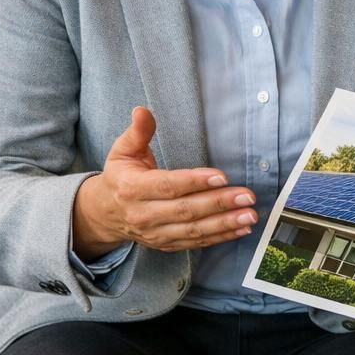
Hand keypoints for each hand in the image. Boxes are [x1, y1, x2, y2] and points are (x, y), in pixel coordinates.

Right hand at [72, 106, 257, 257]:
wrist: (105, 213)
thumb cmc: (120, 177)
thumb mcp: (123, 151)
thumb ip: (137, 132)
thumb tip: (142, 111)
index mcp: (132, 188)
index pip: (167, 186)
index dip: (195, 182)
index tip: (221, 176)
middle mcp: (143, 214)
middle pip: (185, 210)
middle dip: (219, 203)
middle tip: (246, 196)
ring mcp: (155, 233)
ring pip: (193, 230)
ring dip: (225, 223)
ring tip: (249, 215)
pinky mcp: (166, 244)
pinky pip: (196, 242)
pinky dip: (220, 237)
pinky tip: (241, 229)